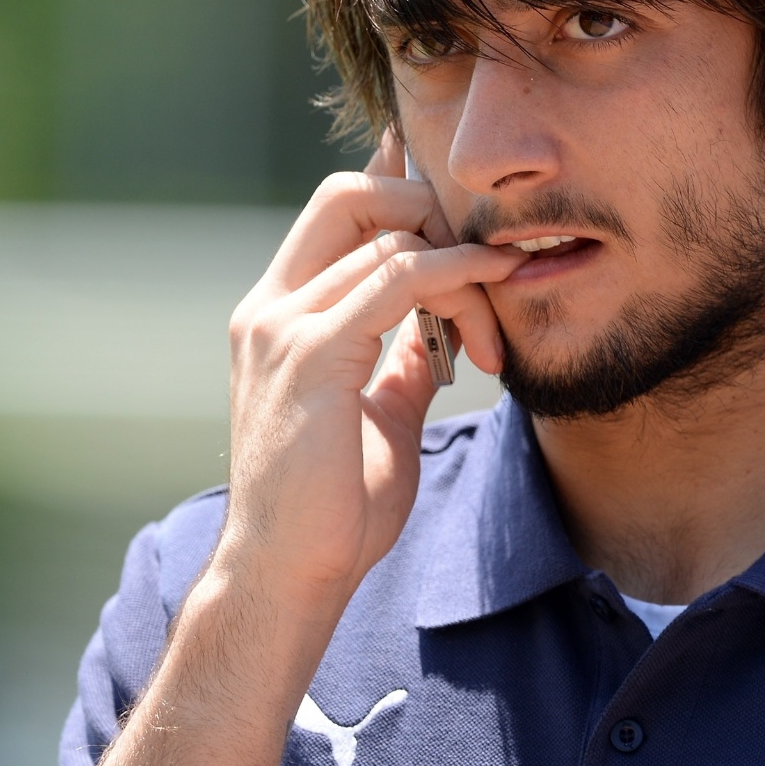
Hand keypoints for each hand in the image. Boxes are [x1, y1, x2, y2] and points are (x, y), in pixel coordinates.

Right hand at [219, 129, 521, 603]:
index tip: (463, 213)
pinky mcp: (312, 352)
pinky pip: (400, 278)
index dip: (398, 189)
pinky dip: (456, 274)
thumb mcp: (381, 417)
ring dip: (463, 269)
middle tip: (484, 272)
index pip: (335, 213)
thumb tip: (438, 332)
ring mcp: (285, 325)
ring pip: (390, 236)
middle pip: (352, 194)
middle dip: (429, 212)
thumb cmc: (333, 511)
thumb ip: (402, 363)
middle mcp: (271, 308)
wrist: (289, 576)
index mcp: (277, 316)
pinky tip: (491, 293)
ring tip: (493, 333)